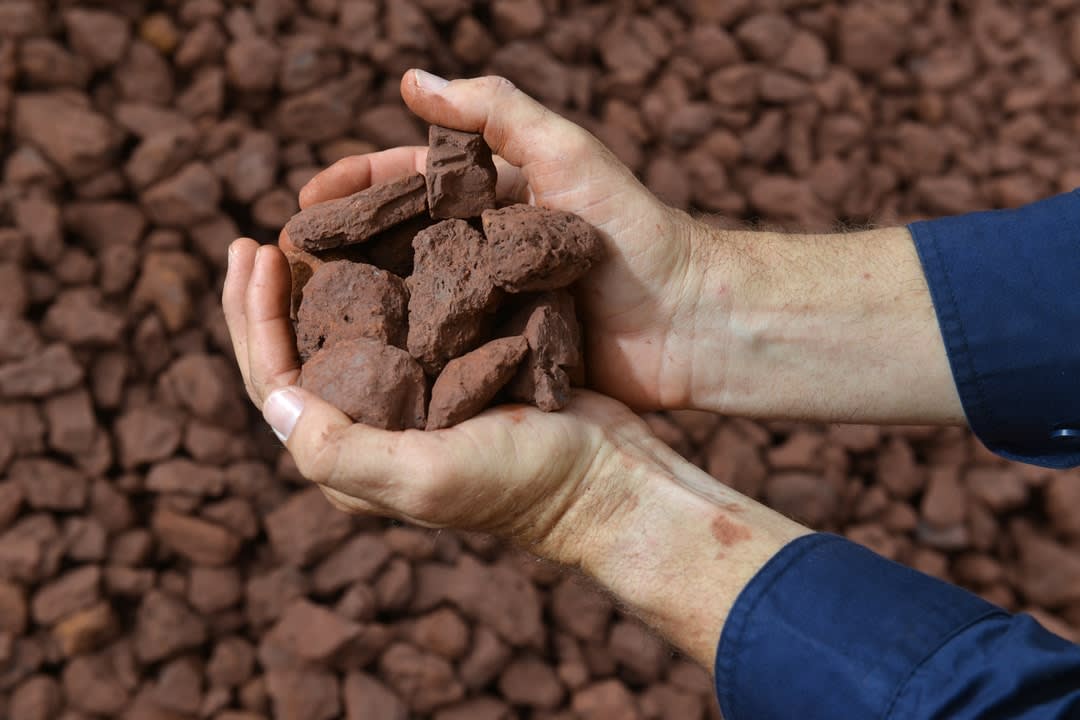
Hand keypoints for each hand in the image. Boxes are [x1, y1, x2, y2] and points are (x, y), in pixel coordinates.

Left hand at [221, 237, 807, 668]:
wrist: (605, 477)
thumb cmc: (522, 481)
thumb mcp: (424, 475)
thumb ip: (339, 449)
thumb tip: (270, 398)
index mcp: (351, 460)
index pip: (273, 384)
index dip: (252, 319)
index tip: (254, 253)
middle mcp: (370, 433)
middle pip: (294, 360)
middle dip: (265, 301)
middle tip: (251, 242)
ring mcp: (410, 405)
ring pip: (339, 341)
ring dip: (311, 290)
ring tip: (297, 238)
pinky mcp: (449, 379)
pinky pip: (392, 328)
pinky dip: (370, 287)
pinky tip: (368, 250)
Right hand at [292, 70, 722, 409]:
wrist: (689, 322)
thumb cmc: (632, 231)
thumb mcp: (567, 153)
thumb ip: (496, 111)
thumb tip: (408, 80)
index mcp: (491, 196)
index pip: (403, 183)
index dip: (350, 189)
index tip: (301, 206)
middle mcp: (480, 249)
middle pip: (392, 242)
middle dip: (337, 251)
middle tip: (284, 268)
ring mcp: (487, 305)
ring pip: (406, 300)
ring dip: (356, 307)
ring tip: (302, 320)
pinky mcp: (497, 355)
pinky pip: (437, 354)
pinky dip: (398, 357)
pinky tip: (354, 369)